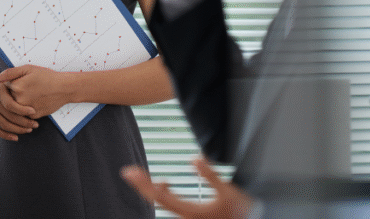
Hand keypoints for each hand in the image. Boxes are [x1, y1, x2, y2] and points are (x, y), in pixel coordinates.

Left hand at [0, 64, 72, 118]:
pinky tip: (34, 102)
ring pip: (15, 109)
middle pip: (8, 99)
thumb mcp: (28, 69)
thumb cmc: (46, 76)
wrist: (64, 88)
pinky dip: (25, 110)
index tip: (20, 82)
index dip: (12, 84)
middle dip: (14, 95)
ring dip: (17, 104)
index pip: (4, 87)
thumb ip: (10, 73)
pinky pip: (23, 115)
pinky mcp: (33, 117)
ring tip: (30, 96)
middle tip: (27, 90)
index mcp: (16, 87)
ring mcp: (26, 110)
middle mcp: (19, 100)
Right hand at [0, 76, 38, 140]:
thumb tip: (31, 93)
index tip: (34, 112)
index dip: (23, 110)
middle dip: (25, 123)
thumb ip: (16, 83)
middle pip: (9, 117)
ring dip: (18, 130)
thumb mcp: (6, 79)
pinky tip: (16, 137)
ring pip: (4, 125)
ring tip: (29, 130)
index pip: (11, 105)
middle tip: (35, 125)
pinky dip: (6, 135)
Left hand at [121, 157, 253, 218]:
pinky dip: (164, 194)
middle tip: (128, 172)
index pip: (160, 196)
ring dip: (153, 190)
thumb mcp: (228, 191)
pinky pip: (172, 205)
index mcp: (191, 212)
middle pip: (157, 200)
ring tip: (145, 177)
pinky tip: (166, 185)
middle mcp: (186, 218)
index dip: (143, 183)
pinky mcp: (193, 217)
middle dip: (142, 186)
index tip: (129, 172)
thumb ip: (210, 175)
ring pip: (164, 204)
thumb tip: (193, 158)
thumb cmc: (241, 213)